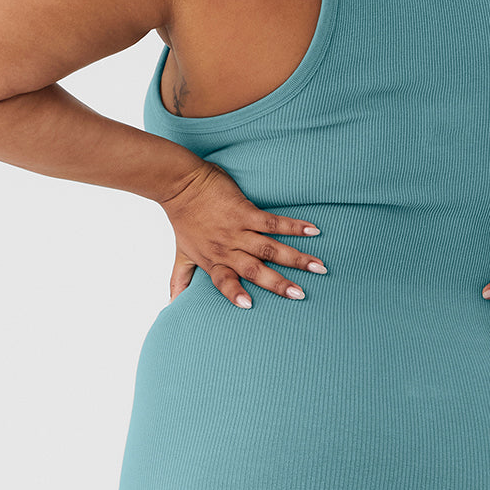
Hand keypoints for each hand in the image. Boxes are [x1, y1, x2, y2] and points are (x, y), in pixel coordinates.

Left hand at [160, 160, 326, 308]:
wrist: (180, 184)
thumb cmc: (182, 218)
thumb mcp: (181, 253)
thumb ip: (180, 280)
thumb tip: (171, 304)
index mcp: (212, 261)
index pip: (224, 282)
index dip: (234, 294)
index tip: (249, 306)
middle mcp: (227, 248)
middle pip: (255, 270)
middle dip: (279, 284)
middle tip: (301, 294)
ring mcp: (237, 229)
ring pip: (270, 248)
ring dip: (296, 258)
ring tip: (318, 267)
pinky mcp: (245, 211)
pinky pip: (273, 222)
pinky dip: (293, 226)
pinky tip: (312, 230)